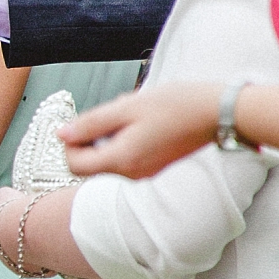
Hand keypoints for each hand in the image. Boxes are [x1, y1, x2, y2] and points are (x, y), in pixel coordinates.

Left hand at [61, 80, 221, 178]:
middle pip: (91, 161)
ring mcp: (144, 172)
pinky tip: (143, 117)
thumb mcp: (126, 108)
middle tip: (114, 110)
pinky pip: (126, 153)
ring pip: (109, 154)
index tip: (83, 120)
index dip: (70, 143)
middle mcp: (131, 174)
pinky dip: (125, 136)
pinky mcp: (154, 166)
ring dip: (111, 132)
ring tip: (132, 110)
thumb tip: (62, 134)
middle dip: (93, 134)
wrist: (217, 112)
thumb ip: (91, 123)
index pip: (74, 164)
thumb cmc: (174, 104)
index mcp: (121, 161)